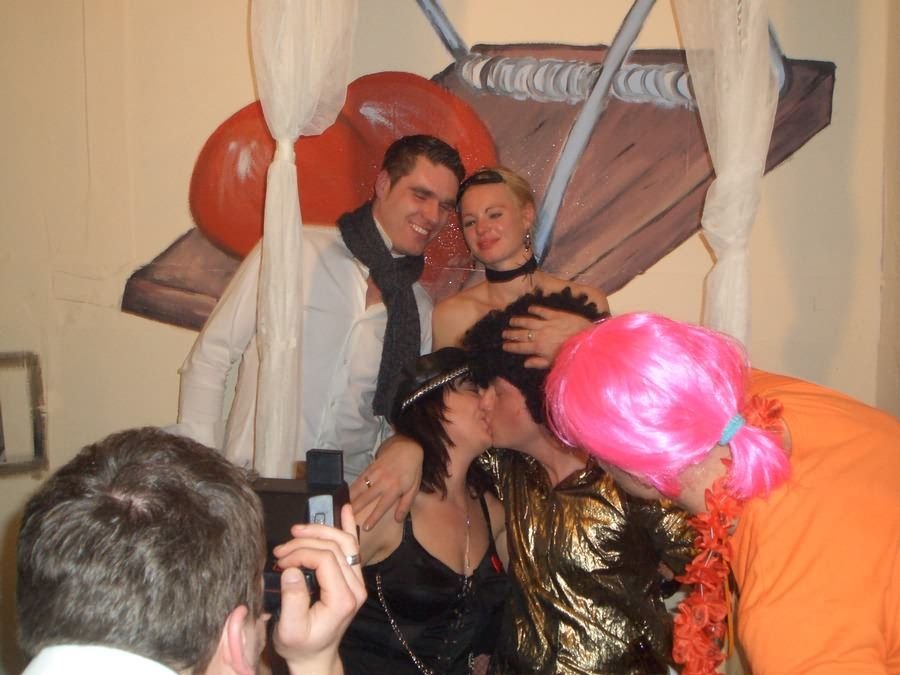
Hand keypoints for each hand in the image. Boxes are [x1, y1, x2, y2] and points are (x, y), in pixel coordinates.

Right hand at [272, 504, 366, 674]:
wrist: (316, 656)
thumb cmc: (301, 645)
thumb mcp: (290, 630)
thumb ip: (292, 600)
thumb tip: (291, 569)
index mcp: (343, 599)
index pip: (325, 559)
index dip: (301, 553)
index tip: (280, 561)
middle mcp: (355, 587)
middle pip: (335, 547)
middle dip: (306, 541)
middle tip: (282, 549)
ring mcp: (357, 581)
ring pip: (346, 542)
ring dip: (321, 531)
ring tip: (297, 531)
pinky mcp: (352, 577)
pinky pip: (353, 547)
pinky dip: (348, 527)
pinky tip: (346, 509)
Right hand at [350, 434, 422, 530]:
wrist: (407, 447)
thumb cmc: (412, 470)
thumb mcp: (414, 488)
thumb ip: (405, 504)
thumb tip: (398, 519)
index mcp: (395, 488)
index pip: (382, 506)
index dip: (373, 517)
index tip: (365, 528)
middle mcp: (383, 481)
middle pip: (366, 498)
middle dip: (355, 510)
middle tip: (346, 520)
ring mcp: (375, 474)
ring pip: (359, 489)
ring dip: (350, 499)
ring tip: (342, 510)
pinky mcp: (370, 468)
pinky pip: (358, 480)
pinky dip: (351, 489)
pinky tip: (345, 496)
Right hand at [502, 305, 594, 367]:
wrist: (587, 341)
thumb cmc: (571, 355)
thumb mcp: (554, 363)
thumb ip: (539, 362)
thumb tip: (525, 363)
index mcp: (539, 348)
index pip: (521, 347)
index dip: (511, 346)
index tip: (503, 345)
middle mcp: (540, 334)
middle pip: (521, 334)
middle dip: (511, 334)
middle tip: (503, 333)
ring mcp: (547, 323)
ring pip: (528, 321)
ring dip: (518, 321)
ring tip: (511, 320)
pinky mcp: (556, 315)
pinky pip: (542, 311)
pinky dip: (535, 309)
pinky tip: (529, 308)